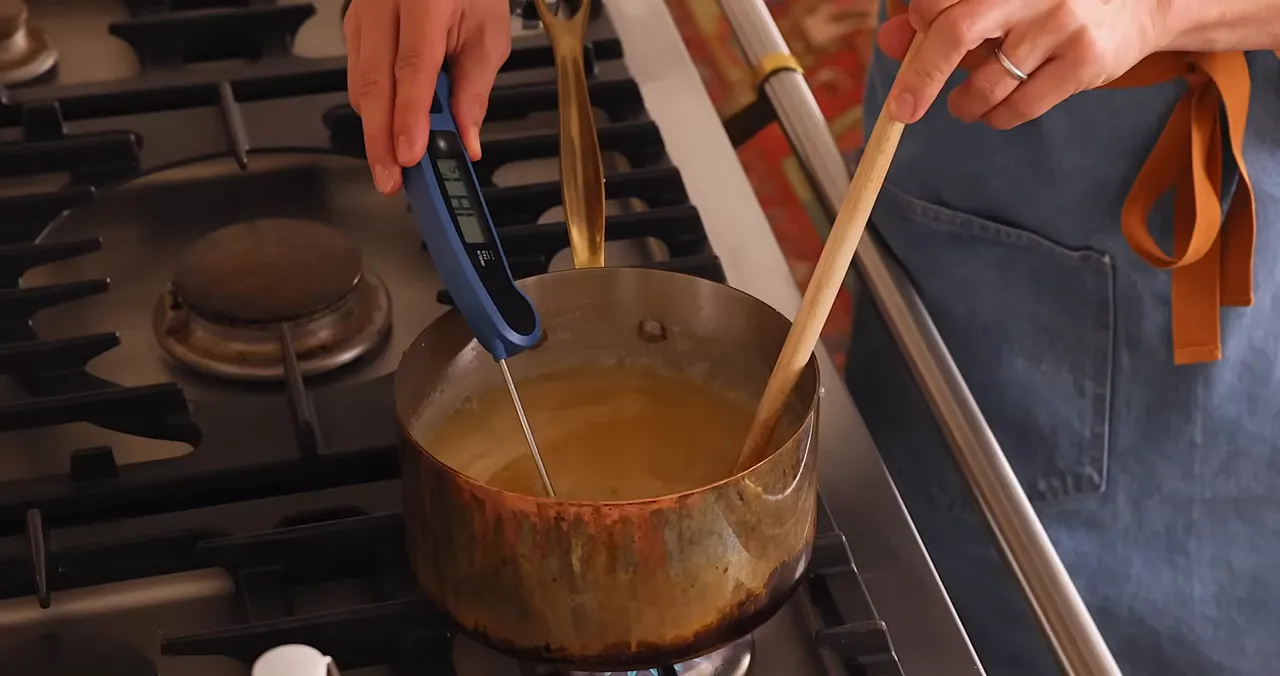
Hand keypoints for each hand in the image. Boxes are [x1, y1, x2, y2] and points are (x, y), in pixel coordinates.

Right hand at [344, 0, 510, 194]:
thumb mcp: (488, 34)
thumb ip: (475, 90)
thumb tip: (465, 140)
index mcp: (424, 0)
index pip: (413, 66)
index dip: (409, 116)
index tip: (410, 155)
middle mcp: (383, 4)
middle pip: (374, 81)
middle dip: (381, 138)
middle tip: (390, 180)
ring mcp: (361, 14)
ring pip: (360, 82)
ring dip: (375, 129)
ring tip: (392, 167)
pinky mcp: (354, 27)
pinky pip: (358, 75)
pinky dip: (374, 108)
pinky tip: (388, 131)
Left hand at [877, 0, 1166, 128]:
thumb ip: (942, 12)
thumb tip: (889, 40)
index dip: (920, 21)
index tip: (916, 37)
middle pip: (955, 32)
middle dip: (920, 77)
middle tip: (904, 109)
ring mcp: (1062, 23)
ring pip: (989, 80)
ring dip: (964, 103)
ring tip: (961, 105)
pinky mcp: (1085, 60)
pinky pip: (1023, 105)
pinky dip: (997, 117)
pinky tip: (992, 114)